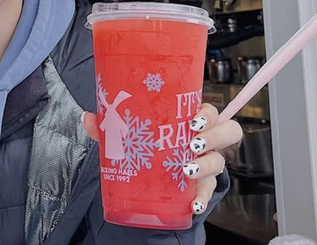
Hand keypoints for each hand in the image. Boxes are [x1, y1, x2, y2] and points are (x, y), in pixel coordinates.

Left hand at [82, 103, 241, 214]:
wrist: (154, 181)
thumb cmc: (149, 148)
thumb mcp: (130, 136)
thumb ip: (110, 127)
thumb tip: (88, 117)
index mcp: (191, 122)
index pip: (210, 111)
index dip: (208, 114)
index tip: (192, 120)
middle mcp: (205, 141)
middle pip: (228, 132)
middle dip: (215, 135)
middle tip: (194, 142)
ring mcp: (207, 164)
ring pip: (220, 161)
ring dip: (206, 165)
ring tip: (187, 170)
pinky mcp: (203, 187)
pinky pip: (209, 192)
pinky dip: (202, 199)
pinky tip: (194, 204)